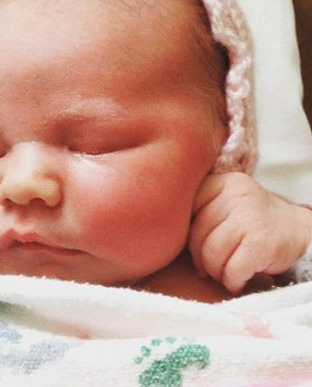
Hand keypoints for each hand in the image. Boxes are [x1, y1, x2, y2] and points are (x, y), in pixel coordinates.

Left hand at [188, 172, 311, 293]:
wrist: (299, 231)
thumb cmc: (250, 221)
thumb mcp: (226, 202)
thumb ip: (200, 208)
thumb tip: (167, 236)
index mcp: (222, 182)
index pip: (186, 209)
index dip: (186, 233)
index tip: (196, 243)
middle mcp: (236, 194)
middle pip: (197, 234)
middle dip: (198, 258)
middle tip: (206, 267)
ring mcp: (251, 217)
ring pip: (212, 254)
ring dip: (214, 272)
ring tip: (222, 273)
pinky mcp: (262, 242)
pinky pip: (232, 270)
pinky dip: (231, 282)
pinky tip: (236, 281)